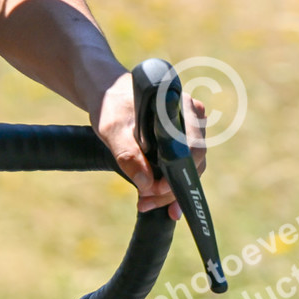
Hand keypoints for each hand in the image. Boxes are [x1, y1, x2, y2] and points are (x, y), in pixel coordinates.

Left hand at [89, 69, 207, 219]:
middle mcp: (191, 118)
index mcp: (181, 106)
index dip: (180, 172)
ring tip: (146, 203)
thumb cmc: (110, 104)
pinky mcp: (180, 143)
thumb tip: (147, 184)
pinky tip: (161, 204)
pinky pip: (181, 167)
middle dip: (171, 187)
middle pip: (193, 161)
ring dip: (169, 190)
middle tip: (147, 201)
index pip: (193, 145)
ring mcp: (188, 131)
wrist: (106, 95)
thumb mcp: (112, 129)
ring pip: (189, 168)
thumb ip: (128, 154)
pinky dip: (170, 186)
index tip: (158, 189)